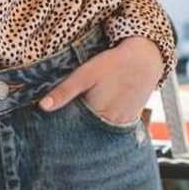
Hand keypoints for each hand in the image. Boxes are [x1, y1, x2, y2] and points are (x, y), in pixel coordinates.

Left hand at [38, 37, 164, 126]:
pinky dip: (100, 123)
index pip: (73, 128)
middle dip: (74, 129)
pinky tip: (94, 114)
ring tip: (78, 119)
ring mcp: (123, 124)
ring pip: (98, 129)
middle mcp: (112, 124)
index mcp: (99, 115)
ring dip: (87, 127)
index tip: (49, 126)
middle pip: (86, 131)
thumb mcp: (85, 74)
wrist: (145, 58)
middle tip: (60, 124)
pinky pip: (110, 126)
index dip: (61, 126)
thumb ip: (65, 91)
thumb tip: (43, 107)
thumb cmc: (113, 64)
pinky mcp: (129, 119)